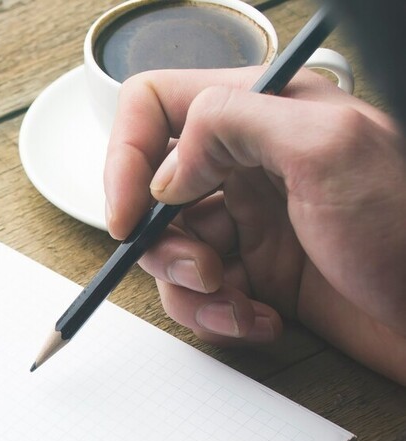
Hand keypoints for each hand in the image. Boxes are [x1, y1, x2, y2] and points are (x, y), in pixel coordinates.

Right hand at [104, 67, 405, 384]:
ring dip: (190, 288)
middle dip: (162, 242)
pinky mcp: (257, 273)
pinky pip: (198, 294)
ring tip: (237, 300)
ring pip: (168, 251)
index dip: (125, 157)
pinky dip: (216, 316)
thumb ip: (236, 125)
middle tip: (205, 268)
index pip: (156, 106)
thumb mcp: (331, 150)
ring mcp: (252, 220)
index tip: (129, 215)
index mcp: (266, 112)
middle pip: (150, 192)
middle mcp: (251, 162)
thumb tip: (166, 167)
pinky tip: (261, 318)